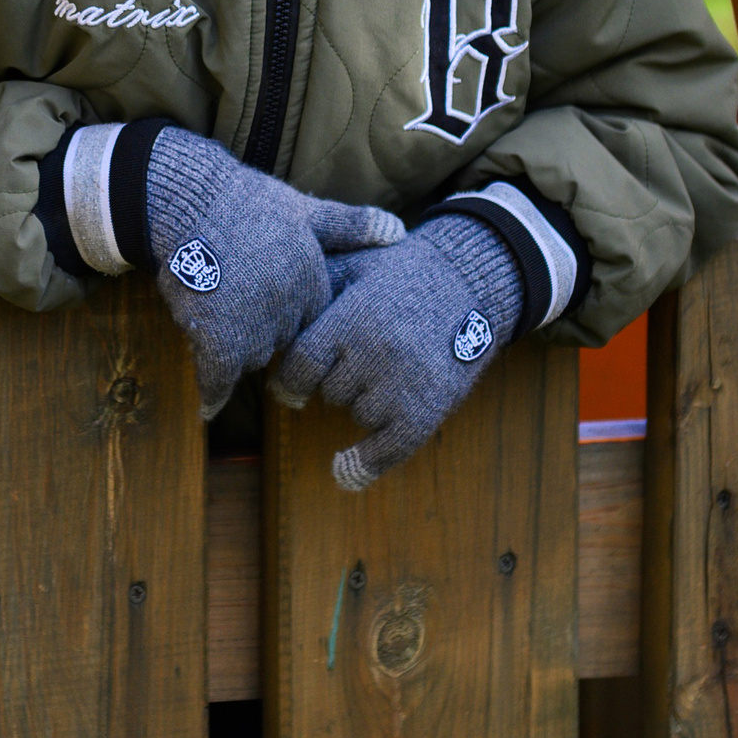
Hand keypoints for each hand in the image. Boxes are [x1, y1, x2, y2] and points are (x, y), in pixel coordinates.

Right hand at [137, 128, 403, 417]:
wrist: (194, 201)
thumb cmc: (247, 202)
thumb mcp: (305, 209)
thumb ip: (349, 227)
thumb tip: (398, 231)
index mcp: (313, 283)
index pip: (307, 317)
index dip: (285, 306)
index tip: (264, 291)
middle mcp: (291, 311)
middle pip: (279, 339)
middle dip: (260, 327)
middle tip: (233, 294)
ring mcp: (256, 329)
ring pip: (250, 355)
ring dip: (232, 344)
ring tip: (210, 306)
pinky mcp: (220, 340)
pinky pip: (219, 378)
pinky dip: (213, 393)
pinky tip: (210, 408)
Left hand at [269, 216, 520, 488]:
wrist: (470, 279)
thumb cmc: (400, 271)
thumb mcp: (353, 265)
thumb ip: (312, 289)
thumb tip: (267, 316)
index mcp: (351, 318)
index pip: (300, 367)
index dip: (289, 382)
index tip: (287, 390)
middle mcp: (375, 354)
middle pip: (330, 391)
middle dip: (336, 378)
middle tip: (362, 354)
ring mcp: (403, 385)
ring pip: (359, 414)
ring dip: (364, 400)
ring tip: (389, 367)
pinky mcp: (428, 409)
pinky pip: (387, 450)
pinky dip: (364, 464)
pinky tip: (344, 471)